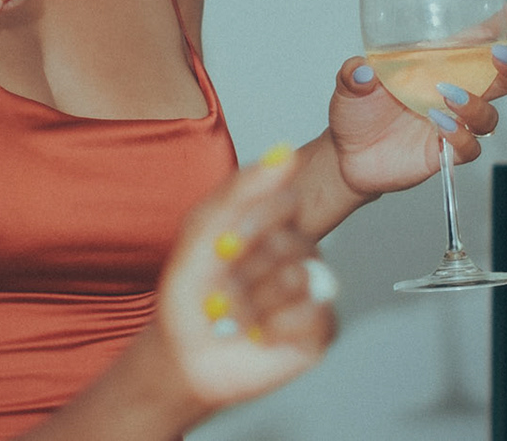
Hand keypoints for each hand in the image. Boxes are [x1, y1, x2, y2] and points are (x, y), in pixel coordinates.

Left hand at [155, 152, 336, 411]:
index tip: (224, 245)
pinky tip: (259, 332)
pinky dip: (274, 327)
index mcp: (268, 223)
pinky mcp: (321, 327)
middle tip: (224, 286)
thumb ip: (241, 190)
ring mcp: (311, 289)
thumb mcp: (201, 230)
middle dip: (245, 269)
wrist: (185, 352)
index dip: (252, 225)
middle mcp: (294, 252)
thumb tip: (284, 154)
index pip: (285, 199)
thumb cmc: (191, 292)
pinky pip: (314, 316)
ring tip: (237, 312)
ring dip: (254, 301)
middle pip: (291, 242)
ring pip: (299, 279)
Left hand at [329, 0, 506, 197]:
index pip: (477, 42)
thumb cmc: (357, 110)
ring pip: (489, 115)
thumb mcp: (348, 83)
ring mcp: (452, 122)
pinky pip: (470, 147)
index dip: (502, 25)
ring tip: (447, 95)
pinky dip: (460, 135)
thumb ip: (353, 73)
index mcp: (437, 65)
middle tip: (499, 57)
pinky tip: (440, 125)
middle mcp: (453, 91)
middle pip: (503, 80)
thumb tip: (363, 72)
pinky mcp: (445, 151)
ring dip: (475, 104)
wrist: (347, 154)